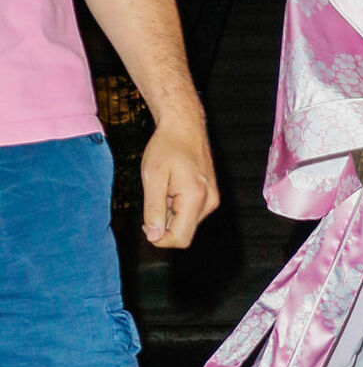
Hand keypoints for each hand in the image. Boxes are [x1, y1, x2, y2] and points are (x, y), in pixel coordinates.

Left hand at [141, 118, 218, 247]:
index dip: (160, 238)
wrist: (185, 128)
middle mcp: (209, 202)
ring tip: (165, 189)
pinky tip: (173, 188)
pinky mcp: (211, 196)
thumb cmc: (166, 147)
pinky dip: (178, 207)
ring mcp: (212, 200)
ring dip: (171, 214)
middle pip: (184, 233)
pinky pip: (191, 213)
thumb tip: (154, 236)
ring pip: (187, 224)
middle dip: (165, 224)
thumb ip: (154, 209)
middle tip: (154, 198)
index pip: (180, 238)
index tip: (146, 223)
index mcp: (196, 198)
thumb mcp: (152, 177)